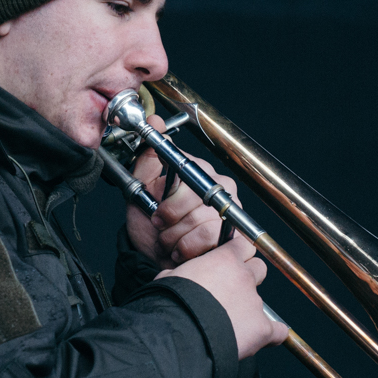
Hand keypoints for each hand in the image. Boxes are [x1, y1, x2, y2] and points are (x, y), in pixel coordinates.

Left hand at [124, 115, 240, 269]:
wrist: (153, 256)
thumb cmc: (149, 223)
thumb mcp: (140, 189)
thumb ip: (146, 158)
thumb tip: (155, 121)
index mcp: (197, 171)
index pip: (189, 176)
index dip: (169, 203)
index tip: (156, 212)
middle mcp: (218, 186)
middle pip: (196, 203)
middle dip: (170, 222)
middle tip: (160, 228)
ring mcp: (230, 210)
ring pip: (203, 225)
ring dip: (177, 239)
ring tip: (170, 241)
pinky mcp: (237, 235)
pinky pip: (212, 240)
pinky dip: (189, 250)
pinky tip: (183, 251)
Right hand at [157, 233, 287, 359]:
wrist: (180, 334)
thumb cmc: (171, 304)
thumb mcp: (170, 278)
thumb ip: (183, 272)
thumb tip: (176, 274)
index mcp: (224, 260)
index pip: (243, 245)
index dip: (236, 253)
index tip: (229, 262)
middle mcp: (245, 277)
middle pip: (259, 269)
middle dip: (248, 278)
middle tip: (230, 292)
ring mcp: (256, 304)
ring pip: (261, 302)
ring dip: (248, 309)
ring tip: (229, 324)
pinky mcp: (262, 329)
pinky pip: (276, 330)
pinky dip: (270, 334)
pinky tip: (259, 338)